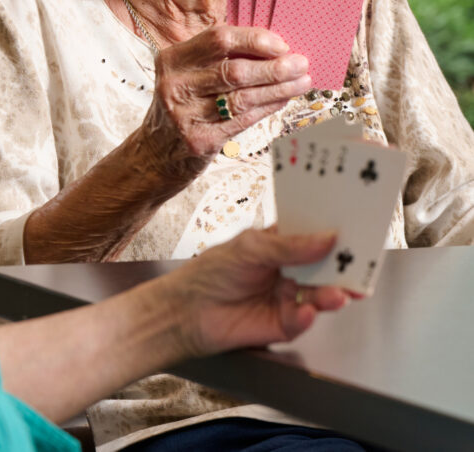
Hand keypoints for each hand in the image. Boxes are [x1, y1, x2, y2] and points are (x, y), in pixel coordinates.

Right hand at [141, 25, 311, 174]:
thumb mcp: (187, 73)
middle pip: (235, 70)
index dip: (254, 40)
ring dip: (278, 88)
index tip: (281, 44)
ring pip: (243, 97)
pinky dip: (268, 107)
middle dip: (274, 67)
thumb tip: (272, 48)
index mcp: (172, 59)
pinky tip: (283, 100)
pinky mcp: (199, 139)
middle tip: (301, 63)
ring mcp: (185, 114)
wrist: (157, 151)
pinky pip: (243, 120)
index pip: (218, 39)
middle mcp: (175, 84)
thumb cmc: (183, 103)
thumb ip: (218, 58)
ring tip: (302, 82)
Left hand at [169, 227, 349, 358]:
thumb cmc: (212, 272)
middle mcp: (288, 269)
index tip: (354, 227)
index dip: (332, 230)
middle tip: (361, 265)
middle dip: (343, 266)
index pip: (311, 235)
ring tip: (339, 294)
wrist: (188, 312)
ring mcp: (288, 297)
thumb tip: (327, 238)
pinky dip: (307, 316)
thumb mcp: (250, 249)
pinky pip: (302, 320)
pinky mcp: (284, 324)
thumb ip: (289, 246)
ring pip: (319, 294)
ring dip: (332, 294)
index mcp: (279, 244)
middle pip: (323, 266)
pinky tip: (306, 312)